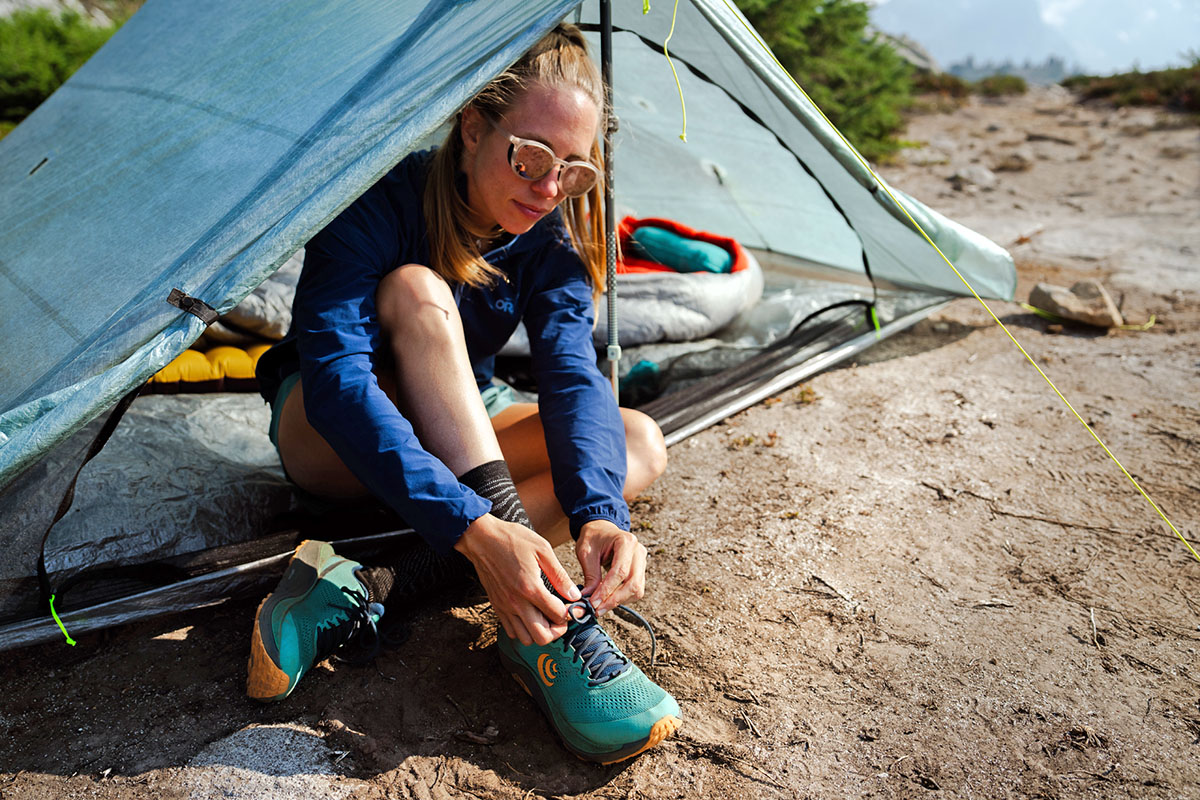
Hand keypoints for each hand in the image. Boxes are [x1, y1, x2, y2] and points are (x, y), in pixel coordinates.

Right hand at [454, 513, 580, 645]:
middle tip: (560, 617)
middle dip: (557, 631)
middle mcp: (516, 603)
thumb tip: (574, 595)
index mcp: (530, 588)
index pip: (557, 615)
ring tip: (546, 617)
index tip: (570, 605)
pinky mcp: (497, 607)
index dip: (569, 613)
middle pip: (542, 637)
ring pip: (525, 639)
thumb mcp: (542, 550)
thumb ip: (559, 575)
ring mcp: (505, 607)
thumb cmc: (512, 540)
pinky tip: (530, 614)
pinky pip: (511, 631)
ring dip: (540, 632)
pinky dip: (524, 629)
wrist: (481, 539)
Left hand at [575, 520, 646, 615]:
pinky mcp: (640, 570)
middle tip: (597, 610)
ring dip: (619, 601)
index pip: (620, 571)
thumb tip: (588, 598)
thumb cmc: (592, 537)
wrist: (601, 530)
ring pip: (637, 589)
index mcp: (626, 542)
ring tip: (600, 606)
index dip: (607, 590)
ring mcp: (642, 561)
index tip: (593, 603)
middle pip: (633, 583)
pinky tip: (608, 599)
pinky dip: (622, 598)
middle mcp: (638, 551)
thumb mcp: (585, 552)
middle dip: (615, 600)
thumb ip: (590, 574)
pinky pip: (636, 590)